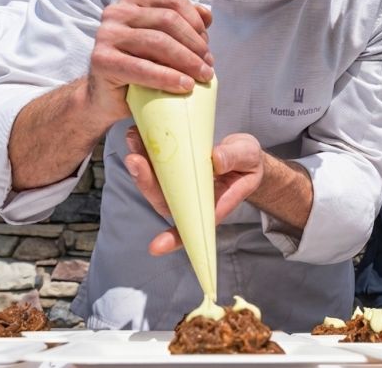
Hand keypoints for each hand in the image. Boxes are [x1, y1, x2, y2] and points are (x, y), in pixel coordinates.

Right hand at [87, 0, 213, 123]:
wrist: (106, 97)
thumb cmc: (139, 66)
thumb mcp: (163, 41)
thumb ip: (183, 24)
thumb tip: (207, 14)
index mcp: (133, 1)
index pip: (172, 0)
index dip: (195, 21)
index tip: (207, 44)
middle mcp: (117, 12)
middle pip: (168, 20)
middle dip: (195, 44)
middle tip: (208, 65)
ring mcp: (106, 34)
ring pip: (158, 42)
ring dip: (187, 61)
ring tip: (203, 76)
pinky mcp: (101, 60)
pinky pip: (143, 67)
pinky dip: (169, 77)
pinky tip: (186, 85)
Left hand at [125, 128, 264, 255]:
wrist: (242, 156)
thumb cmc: (246, 163)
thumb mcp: (248, 157)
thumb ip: (235, 158)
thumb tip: (216, 159)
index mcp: (214, 204)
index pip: (193, 225)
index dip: (175, 238)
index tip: (156, 247)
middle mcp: (191, 200)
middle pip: (164, 200)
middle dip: (146, 182)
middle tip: (136, 159)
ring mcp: (179, 187)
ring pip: (154, 182)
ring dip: (140, 163)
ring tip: (133, 139)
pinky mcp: (172, 171)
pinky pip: (154, 165)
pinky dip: (144, 150)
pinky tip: (136, 134)